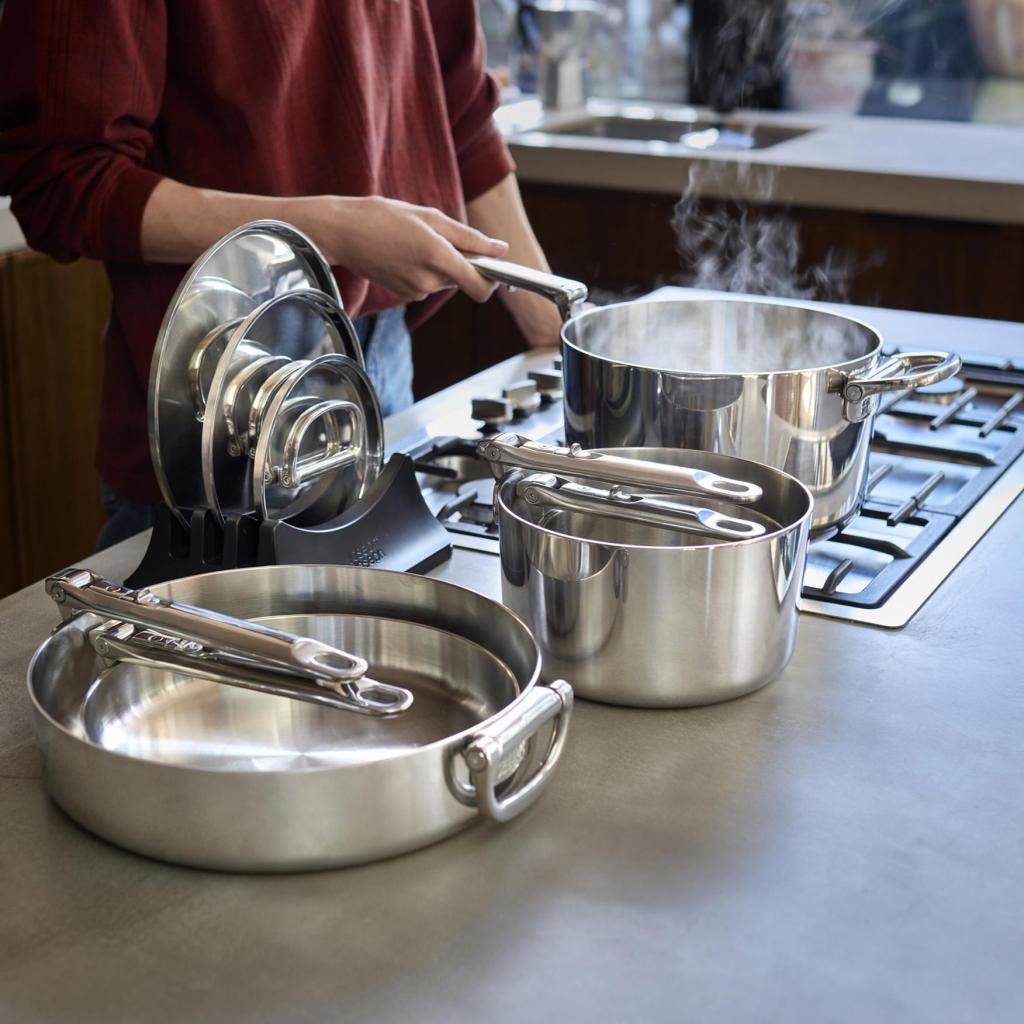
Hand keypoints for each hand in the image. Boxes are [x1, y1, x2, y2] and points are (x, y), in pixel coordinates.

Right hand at [321, 196, 507, 303]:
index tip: (493, 265)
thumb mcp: (430, 217)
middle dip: (460, 261)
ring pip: (445, 280)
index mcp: (437, 258)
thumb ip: (469, 237)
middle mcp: (429, 282)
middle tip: (439, 236)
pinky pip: (428, 283)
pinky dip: (425, 268)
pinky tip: (405, 251)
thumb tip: (501, 250)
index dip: (492, 279)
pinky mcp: (405, 294)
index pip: (480, 287)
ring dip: (440, 262)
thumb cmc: (382, 217)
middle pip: (463, 279)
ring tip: (415, 240)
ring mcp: (416, 291)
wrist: (341, 233)